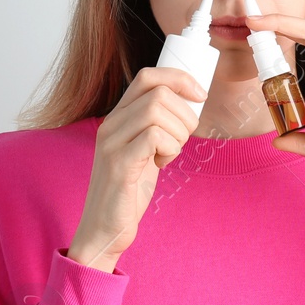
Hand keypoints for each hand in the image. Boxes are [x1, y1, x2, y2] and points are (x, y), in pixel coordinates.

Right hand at [67, 66, 205, 272]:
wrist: (104, 229)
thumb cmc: (128, 190)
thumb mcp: (143, 150)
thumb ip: (155, 126)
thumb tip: (190, 103)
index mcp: (117, 117)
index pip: (148, 76)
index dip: (180, 79)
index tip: (199, 96)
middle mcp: (111, 124)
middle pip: (159, 92)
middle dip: (184, 114)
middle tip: (182, 140)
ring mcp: (112, 143)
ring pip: (158, 111)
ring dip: (178, 133)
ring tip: (170, 154)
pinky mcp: (119, 165)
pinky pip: (155, 137)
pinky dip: (171, 149)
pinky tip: (163, 164)